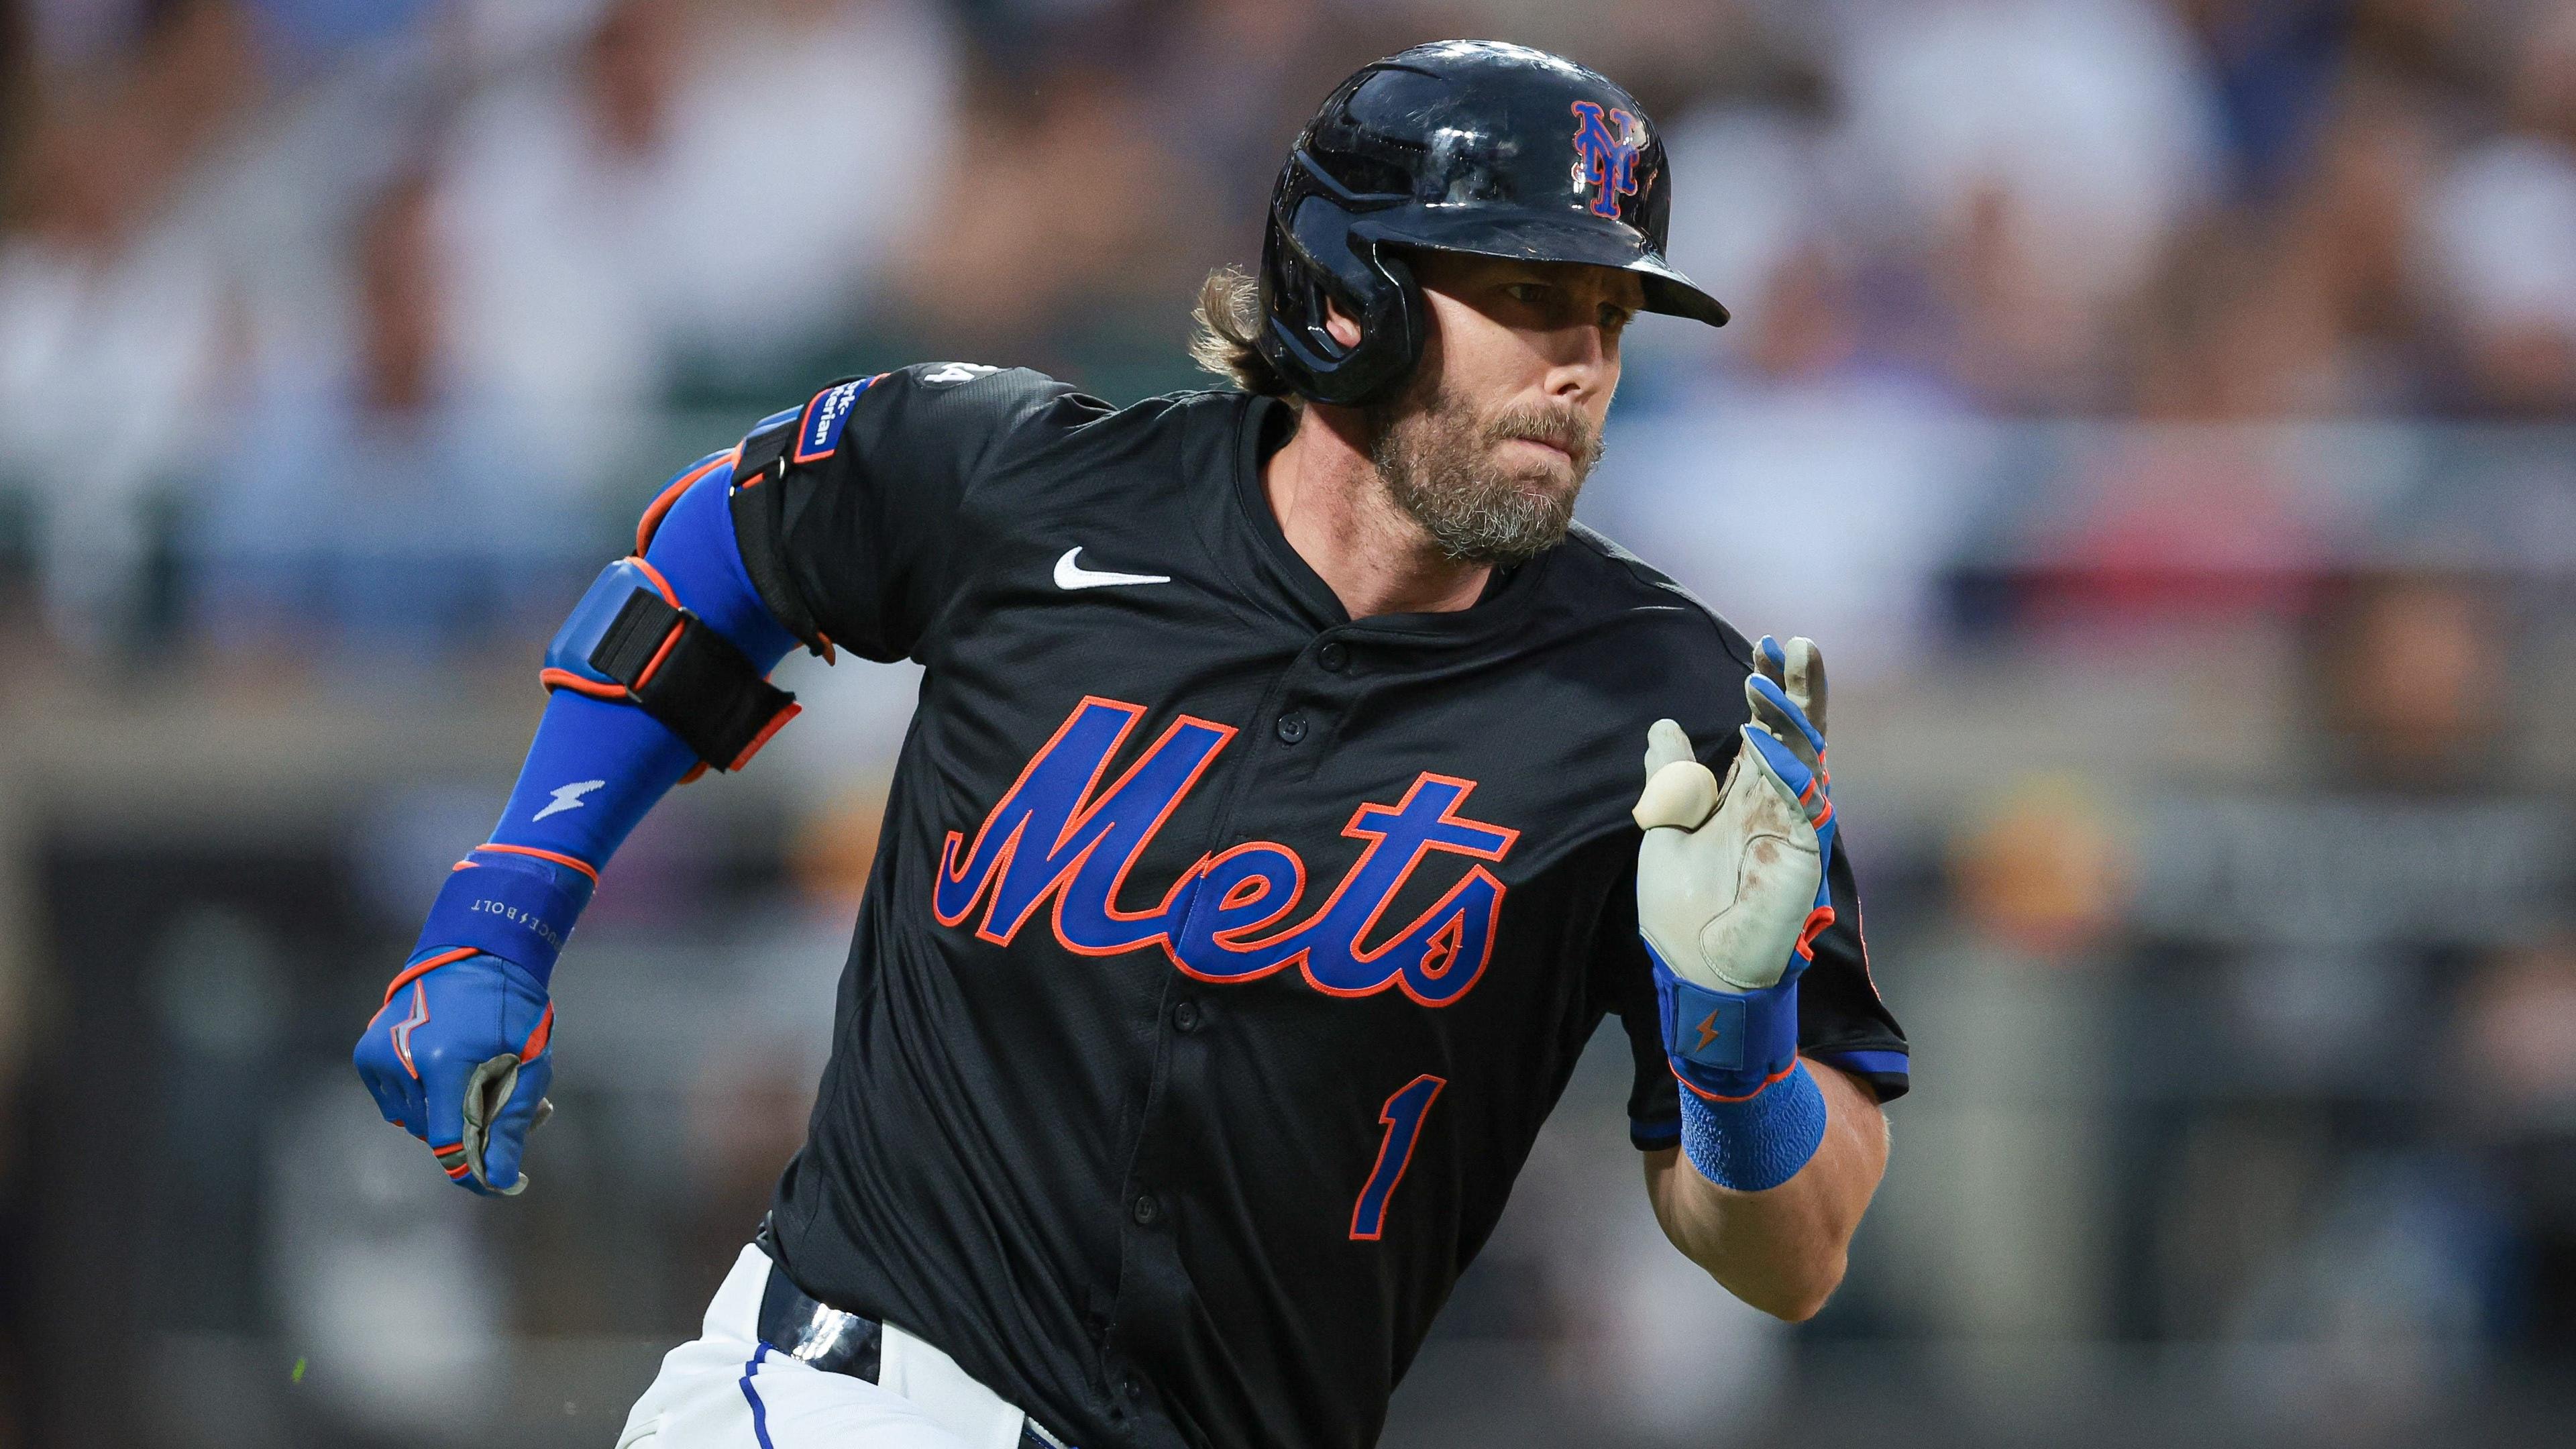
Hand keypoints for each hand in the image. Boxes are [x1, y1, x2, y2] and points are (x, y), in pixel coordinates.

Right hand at [354, 949, 556, 1195]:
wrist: (477, 956)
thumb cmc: (511, 1012)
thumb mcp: (526, 1069)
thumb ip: (509, 1128)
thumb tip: (499, 1182)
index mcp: (446, 1063)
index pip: (447, 1142)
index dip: (471, 1169)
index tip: (495, 1182)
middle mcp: (402, 1061)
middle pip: (431, 1133)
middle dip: (469, 1130)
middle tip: (509, 1105)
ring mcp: (378, 1056)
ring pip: (412, 1121)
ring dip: (444, 1114)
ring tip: (481, 1083)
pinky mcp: (367, 1055)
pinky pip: (395, 1102)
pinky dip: (421, 1098)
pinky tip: (447, 1071)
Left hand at [1634, 635, 1835, 1098]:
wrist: (1693, 971)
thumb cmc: (1682, 909)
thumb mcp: (1665, 827)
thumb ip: (1669, 778)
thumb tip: (1663, 727)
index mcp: (1750, 797)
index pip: (1769, 729)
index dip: (1769, 690)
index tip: (1764, 648)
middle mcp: (1779, 807)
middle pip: (1799, 735)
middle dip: (1799, 690)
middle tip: (1796, 644)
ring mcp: (1794, 830)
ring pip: (1807, 760)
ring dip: (1795, 716)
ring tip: (1782, 671)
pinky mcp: (1799, 858)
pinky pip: (1799, 805)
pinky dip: (1786, 768)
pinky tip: (1769, 736)